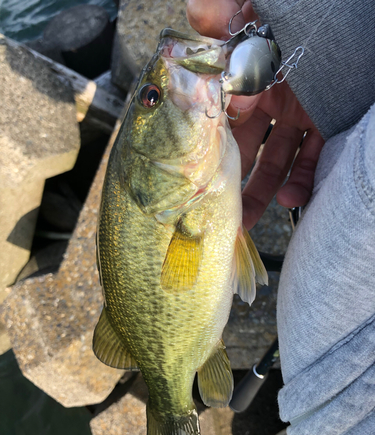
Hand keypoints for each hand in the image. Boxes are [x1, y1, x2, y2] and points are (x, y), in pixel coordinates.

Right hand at [187, 0, 324, 228]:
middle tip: (213, 208)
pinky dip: (302, 183)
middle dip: (229, 179)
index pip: (224, 113)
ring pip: (276, 161)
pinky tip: (290, 199)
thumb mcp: (267, 12)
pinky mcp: (329, 126)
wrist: (357, 21)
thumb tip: (197, 11)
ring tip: (246, 220)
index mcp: (254, 73)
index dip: (212, 140)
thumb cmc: (312, 17)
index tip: (201, 168)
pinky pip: (313, 160)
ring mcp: (302, 115)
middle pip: (246, 147)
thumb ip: (232, 12)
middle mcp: (275, 98)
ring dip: (261, 192)